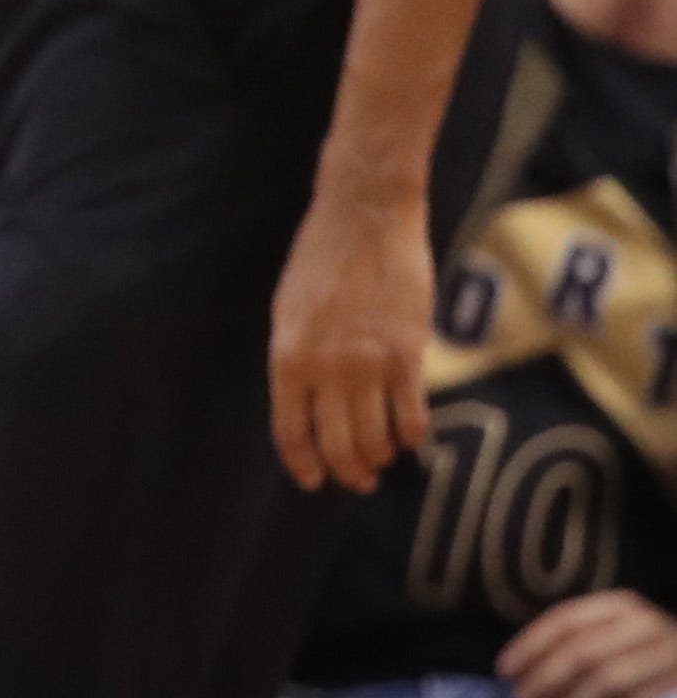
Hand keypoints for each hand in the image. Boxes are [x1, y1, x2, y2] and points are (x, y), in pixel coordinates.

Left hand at [268, 179, 434, 490]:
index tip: (313, 482)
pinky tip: (409, 437)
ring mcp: (368, 362)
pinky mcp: (408, 353)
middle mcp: (325, 366)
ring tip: (381, 459)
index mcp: (287, 354)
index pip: (290, 430)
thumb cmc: (321, 260)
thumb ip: (297, 359)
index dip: (302, 464)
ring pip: (374, 439)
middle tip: (357, 480)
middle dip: (347, 472)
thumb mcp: (288, 309)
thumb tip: (308, 407)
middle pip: (336, 445)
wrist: (364, 216)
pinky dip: (410, 436)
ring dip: (379, 458)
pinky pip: (411, 416)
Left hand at [502, 588, 676, 697]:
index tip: (504, 671)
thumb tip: (520, 670)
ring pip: (609, 680)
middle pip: (582, 651)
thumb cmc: (641, 651)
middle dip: (546, 679)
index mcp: (619, 606)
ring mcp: (667, 656)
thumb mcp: (611, 634)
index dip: (530, 645)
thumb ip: (573, 642)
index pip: (564, 620)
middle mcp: (644, 625)